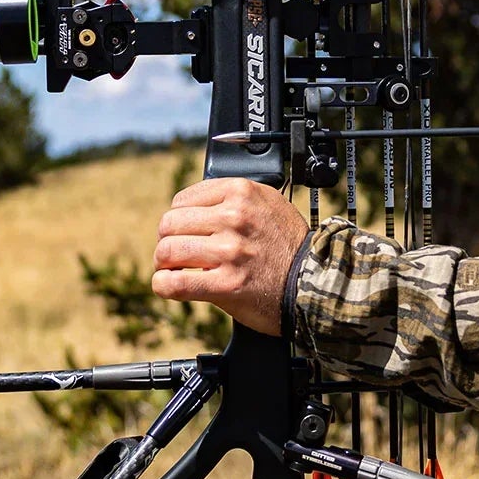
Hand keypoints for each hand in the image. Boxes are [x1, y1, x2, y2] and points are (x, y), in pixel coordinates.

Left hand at [152, 178, 308, 335]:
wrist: (314, 283)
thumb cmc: (289, 247)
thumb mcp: (267, 203)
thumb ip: (231, 200)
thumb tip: (189, 210)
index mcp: (241, 192)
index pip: (181, 200)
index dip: (178, 220)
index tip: (185, 233)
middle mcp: (234, 218)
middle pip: (169, 224)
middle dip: (167, 241)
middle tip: (174, 255)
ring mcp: (230, 251)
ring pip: (167, 251)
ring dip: (164, 264)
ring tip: (173, 270)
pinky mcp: (226, 284)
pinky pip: (175, 283)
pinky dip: (164, 285)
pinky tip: (168, 286)